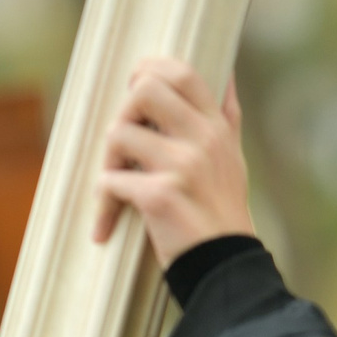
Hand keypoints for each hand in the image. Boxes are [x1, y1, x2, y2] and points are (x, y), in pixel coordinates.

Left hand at [93, 56, 254, 267]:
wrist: (225, 265)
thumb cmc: (221, 211)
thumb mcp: (233, 159)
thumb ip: (226, 117)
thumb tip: (226, 76)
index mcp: (216, 128)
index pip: (182, 73)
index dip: (148, 70)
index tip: (132, 89)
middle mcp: (203, 140)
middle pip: (145, 90)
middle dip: (123, 113)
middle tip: (122, 144)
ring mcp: (183, 166)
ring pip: (118, 134)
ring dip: (107, 163)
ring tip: (116, 186)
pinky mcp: (160, 195)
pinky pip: (110, 181)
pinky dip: (103, 203)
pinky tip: (108, 224)